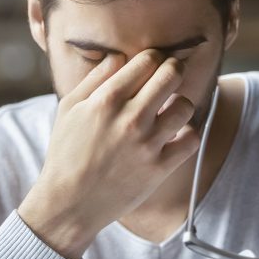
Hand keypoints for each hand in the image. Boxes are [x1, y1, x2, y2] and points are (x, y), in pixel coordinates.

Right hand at [18, 50, 199, 258]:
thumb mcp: (70, 108)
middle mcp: (130, 118)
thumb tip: (121, 56)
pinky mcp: (159, 168)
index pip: (148, 60)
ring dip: (180, 103)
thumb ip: (95, 78)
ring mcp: (147, 144)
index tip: (152, 65)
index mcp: (107, 99)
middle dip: (173, 70)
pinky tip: (174, 135)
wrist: (70, 202)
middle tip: (169, 77)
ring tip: (169, 110)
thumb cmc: (67, 152)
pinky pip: (191, 139)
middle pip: (172, 75)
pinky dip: (187, 134)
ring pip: (185, 105)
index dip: (154, 58)